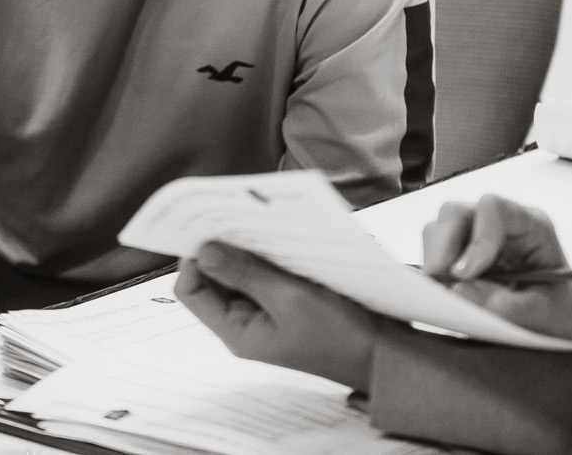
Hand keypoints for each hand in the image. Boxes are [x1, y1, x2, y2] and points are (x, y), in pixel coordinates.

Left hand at [174, 242, 375, 390]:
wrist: (381, 353)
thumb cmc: (339, 335)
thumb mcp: (290, 299)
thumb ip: (246, 273)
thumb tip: (205, 250)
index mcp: (236, 331)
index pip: (191, 290)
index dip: (194, 258)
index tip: (209, 228)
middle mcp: (244, 322)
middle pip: (213, 278)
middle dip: (222, 247)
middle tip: (235, 216)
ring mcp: (264, 312)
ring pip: (239, 272)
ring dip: (248, 248)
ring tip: (260, 225)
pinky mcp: (284, 301)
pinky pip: (264, 273)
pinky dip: (269, 255)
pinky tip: (281, 239)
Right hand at [421, 195, 571, 340]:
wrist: (565, 317)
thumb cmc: (564, 309)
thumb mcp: (545, 313)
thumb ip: (507, 305)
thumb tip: (459, 291)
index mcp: (531, 225)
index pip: (493, 208)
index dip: (475, 239)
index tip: (465, 274)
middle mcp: (500, 222)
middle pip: (456, 212)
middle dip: (443, 248)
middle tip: (443, 284)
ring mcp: (477, 233)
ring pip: (439, 227)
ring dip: (436, 259)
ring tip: (448, 290)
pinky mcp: (461, 250)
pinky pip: (434, 248)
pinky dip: (435, 268)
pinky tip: (448, 289)